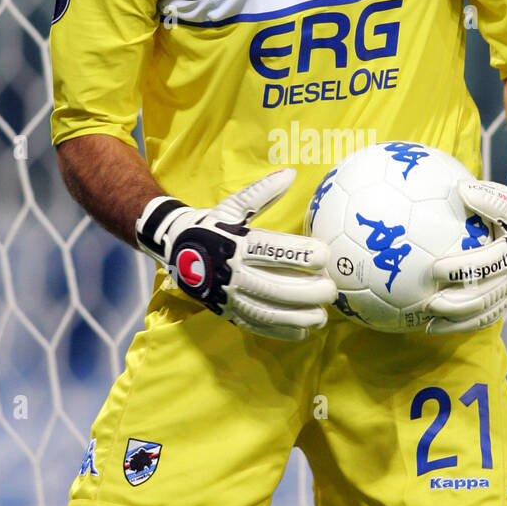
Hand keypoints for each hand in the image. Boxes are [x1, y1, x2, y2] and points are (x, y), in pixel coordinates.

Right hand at [136, 168, 335, 340]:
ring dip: (297, 316)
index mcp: (235, 243)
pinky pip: (254, 325)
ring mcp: (228, 296)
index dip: (299, 254)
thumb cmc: (212, 225)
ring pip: (266, 311)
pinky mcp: (226, 311)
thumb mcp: (232, 206)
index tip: (325, 255)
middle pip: (272, 286)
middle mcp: (231, 272)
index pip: (271, 250)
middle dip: (306, 291)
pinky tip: (304, 332)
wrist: (175, 250)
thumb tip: (291, 173)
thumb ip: (262, 192)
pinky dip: (280, 331)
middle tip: (331, 290)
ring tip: (323, 315)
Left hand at [426, 156, 506, 333]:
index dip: (459, 269)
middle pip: (483, 297)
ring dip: (456, 321)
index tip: (433, 270)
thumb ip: (488, 196)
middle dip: (454, 304)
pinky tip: (441, 326)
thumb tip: (460, 189)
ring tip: (429, 325)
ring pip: (484, 313)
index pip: (484, 265)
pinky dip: (465, 324)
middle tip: (427, 304)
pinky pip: (488, 317)